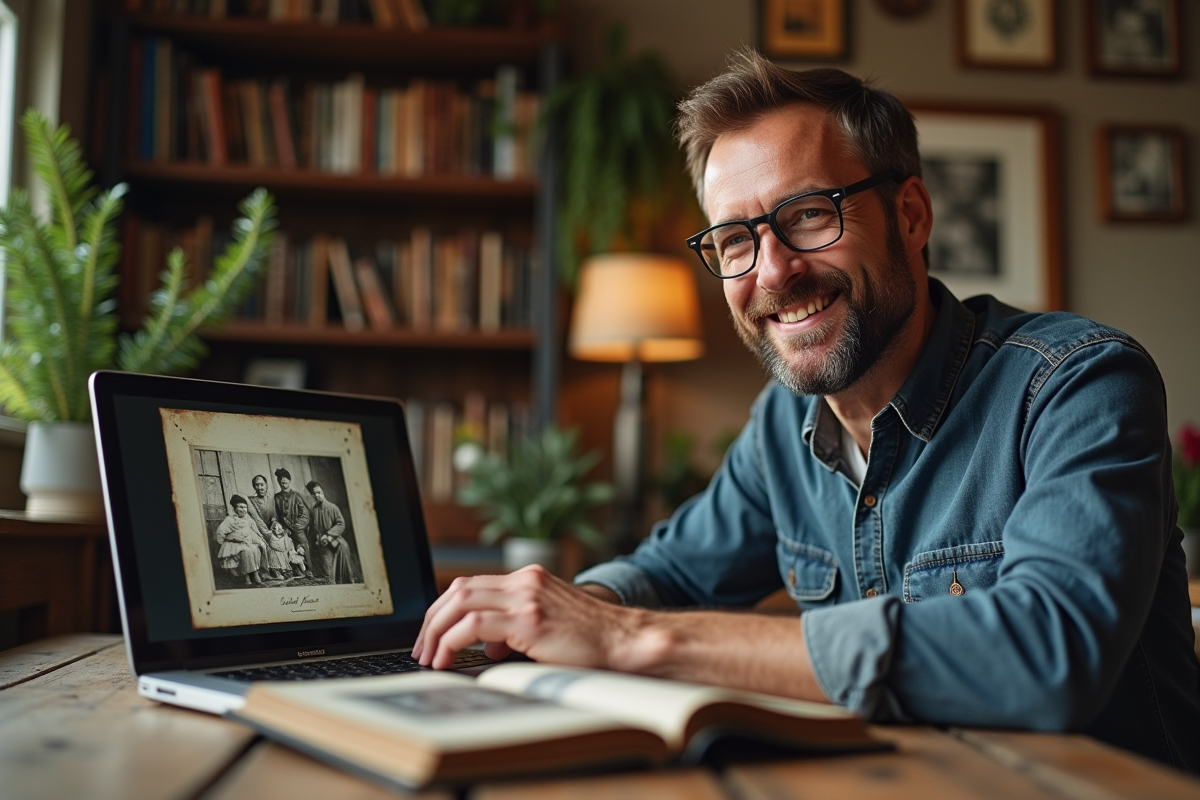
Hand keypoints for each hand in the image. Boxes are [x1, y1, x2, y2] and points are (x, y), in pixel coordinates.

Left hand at [413, 565, 639, 669]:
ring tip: (430, 657)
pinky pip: (474, 624)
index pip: (471, 585)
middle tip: (422, 648)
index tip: (433, 635)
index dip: (444, 610)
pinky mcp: (529, 618)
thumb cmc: (593, 642)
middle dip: (432, 620)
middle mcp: (525, 581)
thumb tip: (489, 646)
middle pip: (458, 589)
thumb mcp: (547, 627)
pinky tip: (447, 659)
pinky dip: (452, 641)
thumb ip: (516, 629)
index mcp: (529, 579)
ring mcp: (527, 597)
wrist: (626, 643)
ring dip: (437, 630)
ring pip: (460, 602)